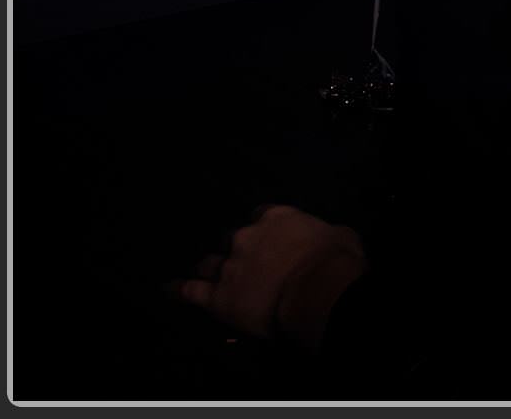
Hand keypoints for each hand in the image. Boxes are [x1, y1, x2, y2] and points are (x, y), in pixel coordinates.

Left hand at [169, 204, 368, 349]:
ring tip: (214, 274)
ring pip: (210, 263)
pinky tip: (168, 289)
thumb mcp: (342, 235)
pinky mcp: (218, 296)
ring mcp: (230, 266)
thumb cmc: (336, 260)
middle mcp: (247, 237)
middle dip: (238, 249)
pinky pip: (191, 291)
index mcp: (277, 218)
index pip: (262, 214)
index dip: (265, 228)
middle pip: (232, 238)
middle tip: (250, 263)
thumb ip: (325, 233)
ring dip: (213, 267)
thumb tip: (327, 237)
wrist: (317, 290)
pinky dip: (179, 290)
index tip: (271, 237)